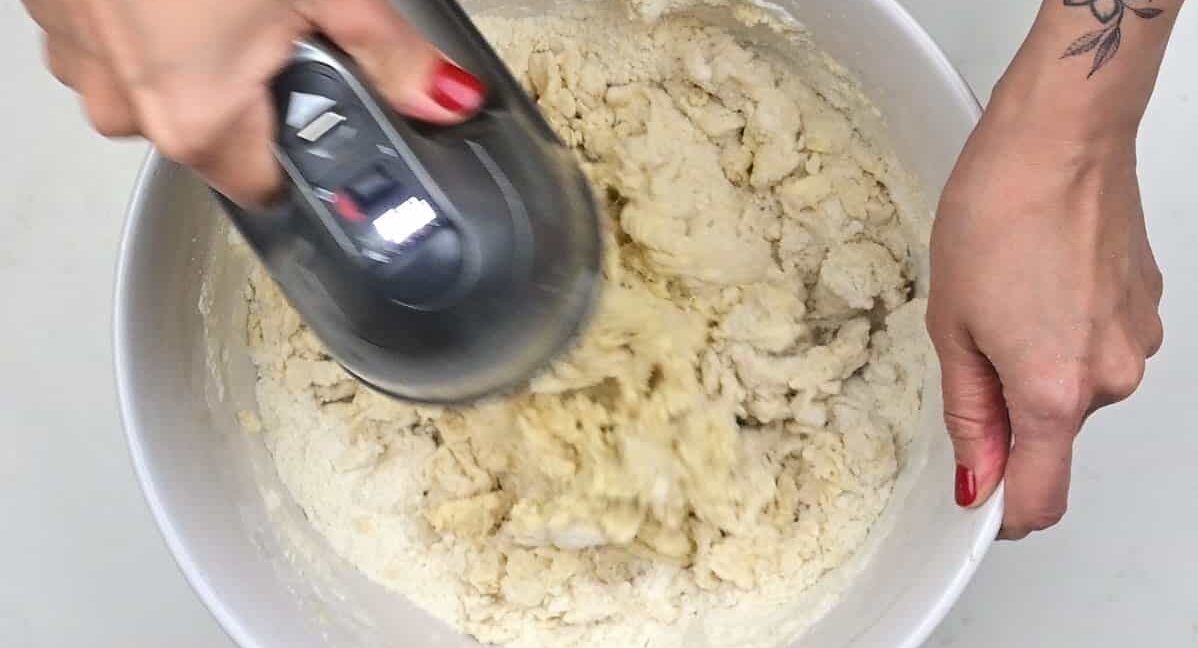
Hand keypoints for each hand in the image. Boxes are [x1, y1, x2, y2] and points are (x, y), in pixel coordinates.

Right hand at [23, 0, 484, 206]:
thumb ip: (391, 57)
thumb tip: (446, 99)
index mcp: (197, 120)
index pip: (266, 189)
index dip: (304, 160)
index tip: (325, 121)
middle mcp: (129, 108)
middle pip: (217, 137)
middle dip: (256, 92)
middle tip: (279, 28)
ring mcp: (83, 62)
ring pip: (162, 88)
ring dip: (199, 54)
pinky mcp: (55, 17)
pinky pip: (117, 45)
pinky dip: (149, 22)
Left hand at [928, 99, 1162, 539]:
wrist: (1058, 140)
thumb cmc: (996, 215)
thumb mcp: (951, 324)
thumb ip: (968, 411)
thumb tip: (976, 475)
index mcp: (1054, 392)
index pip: (1041, 497)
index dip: (1005, 509)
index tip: (980, 498)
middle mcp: (1109, 378)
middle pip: (1052, 434)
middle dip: (1008, 409)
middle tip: (973, 339)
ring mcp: (1136, 342)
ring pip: (1074, 388)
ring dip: (1036, 365)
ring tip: (1008, 296)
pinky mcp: (1146, 311)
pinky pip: (1094, 347)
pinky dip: (1063, 334)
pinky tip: (1040, 281)